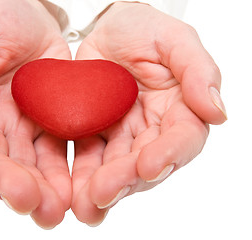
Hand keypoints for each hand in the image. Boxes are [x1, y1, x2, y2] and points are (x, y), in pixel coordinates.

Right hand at [0, 0, 71, 228]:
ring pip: (25, 167)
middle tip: (25, 201)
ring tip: (50, 212)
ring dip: (37, 191)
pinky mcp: (49, 131)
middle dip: (8, 183)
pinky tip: (68, 195)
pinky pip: (54, 157)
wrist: (41, 24)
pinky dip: (60, 178)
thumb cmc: (4, 21)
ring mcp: (20, 132)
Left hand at [71, 2, 226, 225]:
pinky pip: (88, 156)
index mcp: (179, 110)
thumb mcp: (174, 39)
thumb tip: (216, 111)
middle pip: (144, 162)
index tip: (149, 166)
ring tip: (84, 205)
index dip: (169, 155)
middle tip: (102, 194)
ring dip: (100, 187)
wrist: (108, 28)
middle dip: (125, 179)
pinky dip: (79, 175)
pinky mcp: (95, 133)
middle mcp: (153, 129)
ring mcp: (123, 135)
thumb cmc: (145, 29)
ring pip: (115, 167)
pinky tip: (71, 192)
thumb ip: (198, 71)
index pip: (182, 139)